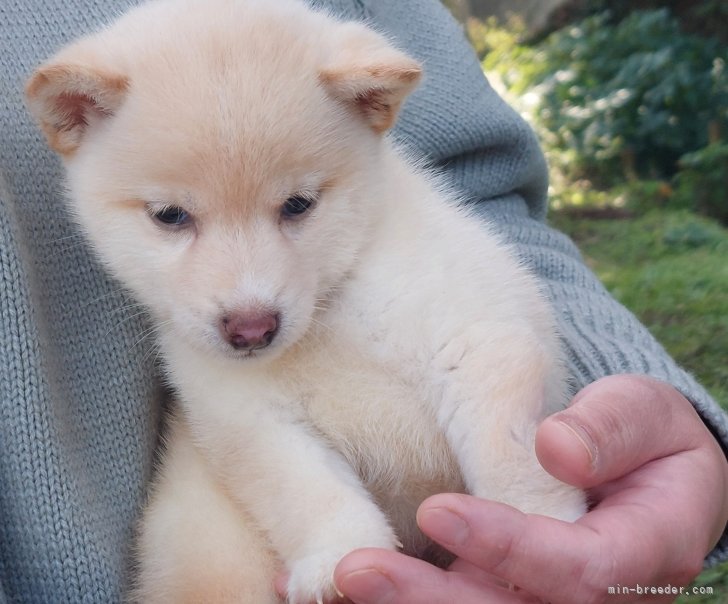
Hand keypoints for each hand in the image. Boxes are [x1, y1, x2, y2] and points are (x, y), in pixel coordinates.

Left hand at [334, 375, 727, 602]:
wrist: (637, 465)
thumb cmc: (638, 432)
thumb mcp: (642, 411)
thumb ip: (611, 427)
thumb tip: (556, 451)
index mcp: (647, 551)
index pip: (583, 570)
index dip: (511, 548)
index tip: (436, 510)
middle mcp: (604, 596)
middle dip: (434, 599)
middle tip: (358, 568)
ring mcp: (550, 599)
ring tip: (342, 576)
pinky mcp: (509, 592)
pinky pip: (461, 602)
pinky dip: (406, 597)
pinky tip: (339, 579)